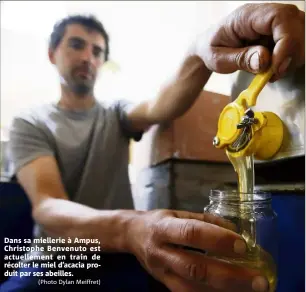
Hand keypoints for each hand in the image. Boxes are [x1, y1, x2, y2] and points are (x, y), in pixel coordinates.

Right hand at [126, 210, 268, 291]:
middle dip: (230, 276)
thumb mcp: (177, 213)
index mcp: (164, 228)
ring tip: (252, 291)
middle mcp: (162, 253)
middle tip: (259, 279)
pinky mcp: (165, 285)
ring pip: (193, 288)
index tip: (242, 245)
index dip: (217, 239)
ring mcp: (162, 273)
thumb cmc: (158, 221)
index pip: (191, 233)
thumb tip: (234, 229)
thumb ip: (204, 220)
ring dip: (225, 291)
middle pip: (195, 268)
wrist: (131, 235)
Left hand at [197, 3, 304, 80]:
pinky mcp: (275, 34)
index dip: (286, 41)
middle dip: (291, 52)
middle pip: (295, 23)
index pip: (279, 18)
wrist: (208, 47)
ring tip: (271, 73)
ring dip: (290, 57)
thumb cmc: (211, 49)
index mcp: (246, 16)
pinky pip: (292, 43)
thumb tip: (264, 61)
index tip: (277, 66)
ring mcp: (271, 24)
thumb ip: (241, 59)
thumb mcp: (219, 59)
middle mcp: (263, 15)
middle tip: (275, 73)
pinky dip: (287, 59)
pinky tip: (273, 69)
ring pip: (298, 33)